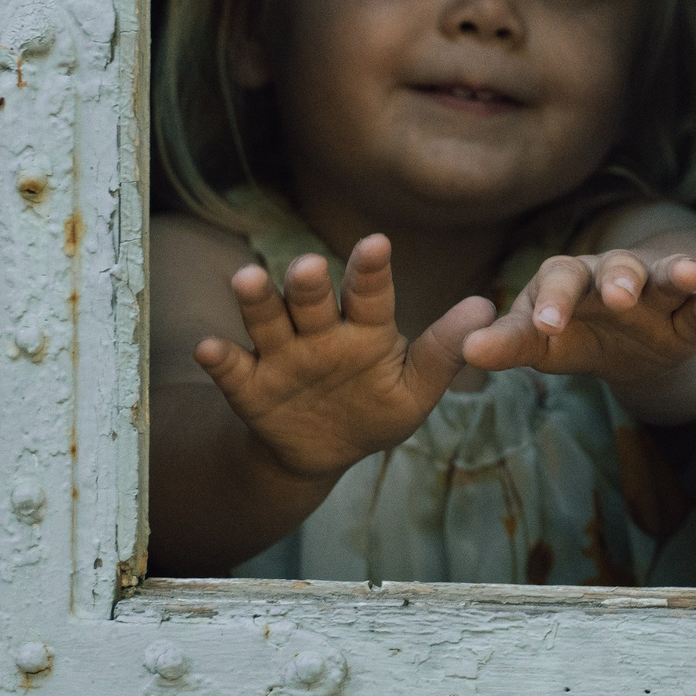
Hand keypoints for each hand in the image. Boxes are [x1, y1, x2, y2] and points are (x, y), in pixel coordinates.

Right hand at [193, 234, 492, 483]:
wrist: (323, 452)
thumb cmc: (376, 408)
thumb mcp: (416, 388)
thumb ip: (444, 351)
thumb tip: (486, 310)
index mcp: (365, 327)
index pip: (369, 293)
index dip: (370, 269)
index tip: (376, 243)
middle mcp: (320, 331)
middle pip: (311, 300)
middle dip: (308, 283)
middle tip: (308, 266)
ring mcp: (282, 356)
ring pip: (268, 321)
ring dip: (257, 301)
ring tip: (247, 279)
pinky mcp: (249, 386)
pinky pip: (232, 369)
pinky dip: (220, 358)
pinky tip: (209, 348)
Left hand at [460, 245, 695, 391]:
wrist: (622, 348)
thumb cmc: (570, 334)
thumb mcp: (536, 343)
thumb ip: (507, 344)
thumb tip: (467, 350)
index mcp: (567, 278)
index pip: (557, 282)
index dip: (552, 303)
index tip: (544, 327)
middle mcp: (611, 274)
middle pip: (615, 268)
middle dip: (619, 280)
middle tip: (620, 298)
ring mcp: (653, 291)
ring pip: (663, 275)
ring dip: (674, 273)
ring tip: (689, 275)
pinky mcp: (685, 316)